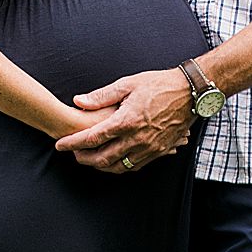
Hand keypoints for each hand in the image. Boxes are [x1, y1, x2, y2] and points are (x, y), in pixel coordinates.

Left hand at [54, 69, 193, 172]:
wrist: (190, 93)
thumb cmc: (159, 85)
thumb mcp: (128, 84)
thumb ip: (101, 96)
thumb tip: (78, 101)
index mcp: (126, 121)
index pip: (93, 138)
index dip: (73, 143)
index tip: (61, 144)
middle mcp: (137, 138)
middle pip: (102, 158)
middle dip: (84, 159)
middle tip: (73, 155)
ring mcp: (149, 148)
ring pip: (118, 167)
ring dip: (101, 166)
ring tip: (91, 159)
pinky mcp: (159, 152)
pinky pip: (135, 166)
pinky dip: (120, 166)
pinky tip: (114, 160)